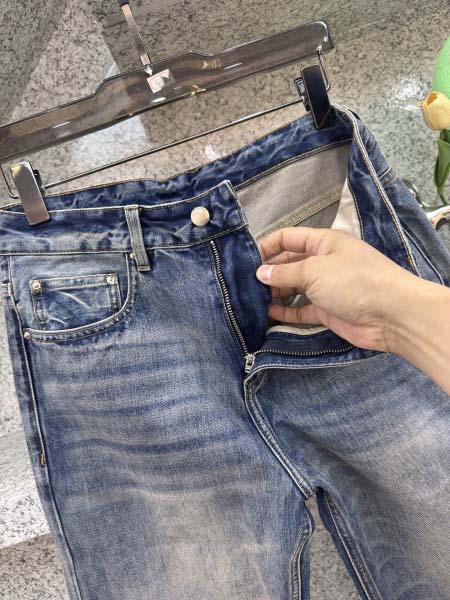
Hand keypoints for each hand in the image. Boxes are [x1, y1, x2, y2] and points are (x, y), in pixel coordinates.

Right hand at [255, 227, 422, 352]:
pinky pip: (302, 309)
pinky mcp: (328, 311)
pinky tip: (268, 315)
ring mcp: (327, 287)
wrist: (392, 315)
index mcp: (324, 242)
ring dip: (275, 293)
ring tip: (252, 300)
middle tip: (245, 284)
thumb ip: (285, 272)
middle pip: (290, 263)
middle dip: (269, 272)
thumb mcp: (315, 270)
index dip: (267, 246)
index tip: (246, 260)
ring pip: (294, 288)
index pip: (289, 237)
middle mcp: (324, 262)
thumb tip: (260, 273)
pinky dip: (286, 312)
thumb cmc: (354, 281)